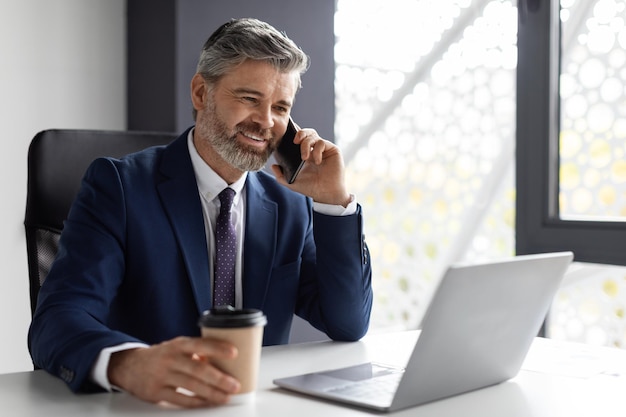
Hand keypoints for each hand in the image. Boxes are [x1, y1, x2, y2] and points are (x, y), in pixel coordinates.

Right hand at [108, 336, 240, 407]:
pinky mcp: (156, 392)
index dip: (217, 348)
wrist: (130, 366)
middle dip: (219, 378)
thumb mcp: (177, 347)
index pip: (200, 344)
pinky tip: (207, 402)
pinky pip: (180, 399)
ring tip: (225, 396)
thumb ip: (197, 352)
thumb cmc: (162, 356)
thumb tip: (225, 361)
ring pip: (191, 386)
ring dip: (211, 393)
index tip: (234, 353)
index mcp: (178, 345)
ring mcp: (162, 376)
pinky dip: (196, 402)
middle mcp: (170, 359)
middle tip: (235, 384)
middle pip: (197, 369)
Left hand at [272, 128, 351, 206]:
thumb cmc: (312, 188)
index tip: (285, 134)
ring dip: (306, 145)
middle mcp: (314, 149)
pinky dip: (317, 151)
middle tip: (294, 141)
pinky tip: (317, 162)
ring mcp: (323, 149)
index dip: (292, 134)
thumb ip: (281, 176)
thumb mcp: (292, 183)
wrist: (326, 194)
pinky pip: (322, 143)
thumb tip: (273, 166)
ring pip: (312, 135)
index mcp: (304, 154)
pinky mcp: (332, 150)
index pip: (298, 139)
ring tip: (304, 158)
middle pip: (306, 132)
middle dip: (299, 133)